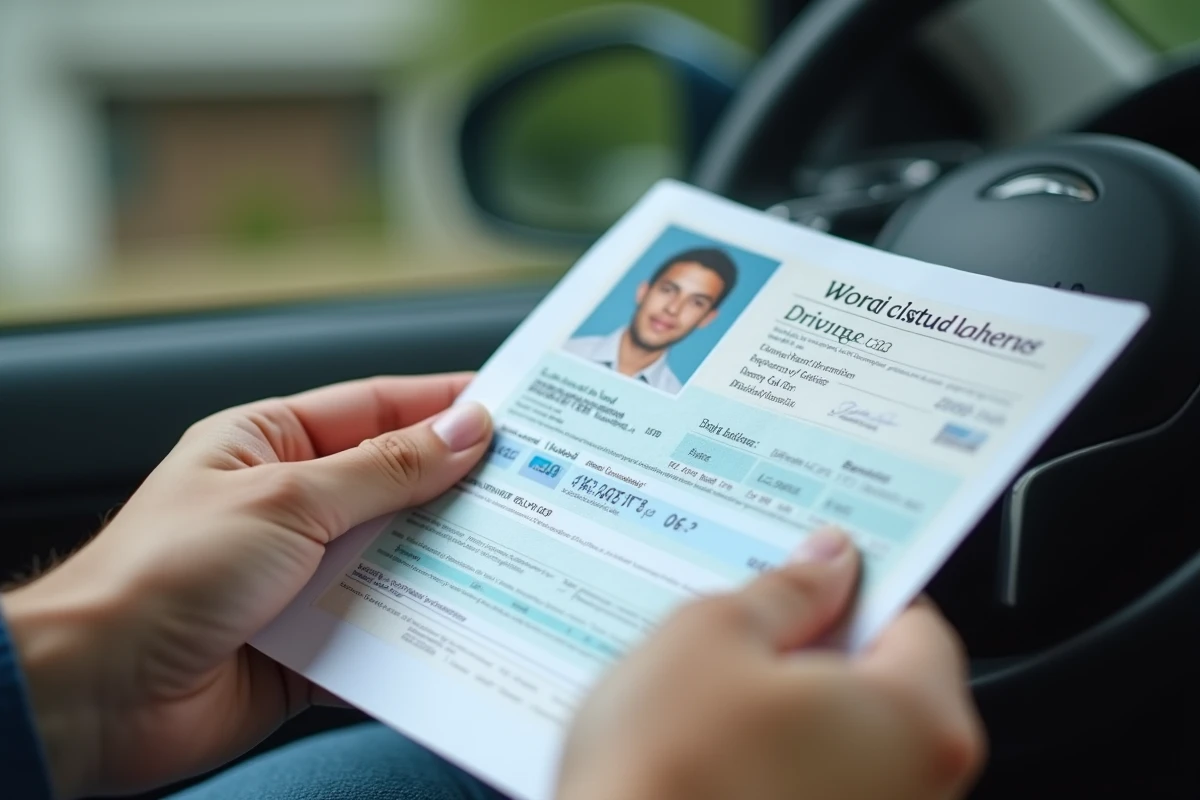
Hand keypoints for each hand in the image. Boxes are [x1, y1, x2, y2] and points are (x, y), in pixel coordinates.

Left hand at [1, 375, 492, 798]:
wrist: (98, 694)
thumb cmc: (160, 574)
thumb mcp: (287, 498)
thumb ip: (384, 470)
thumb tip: (464, 431)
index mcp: (271, 445)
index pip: (377, 410)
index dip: (444, 405)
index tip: (513, 407)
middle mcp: (293, 506)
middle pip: (398, 486)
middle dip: (461, 487)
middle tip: (537, 483)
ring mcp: (305, 576)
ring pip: (400, 558)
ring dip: (450, 559)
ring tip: (521, 549)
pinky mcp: (317, 642)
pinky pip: (387, 627)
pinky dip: (427, 627)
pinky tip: (473, 622)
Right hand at [558, 529, 984, 799]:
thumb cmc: (665, 774)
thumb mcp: (712, 636)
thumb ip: (784, 593)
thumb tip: (825, 565)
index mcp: (918, 721)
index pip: (915, 621)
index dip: (851, 590)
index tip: (803, 579)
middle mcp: (920, 791)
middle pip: (882, 687)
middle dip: (813, 655)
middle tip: (737, 641)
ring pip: (842, 743)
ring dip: (785, 715)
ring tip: (706, 710)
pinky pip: (814, 790)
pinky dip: (771, 767)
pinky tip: (707, 761)